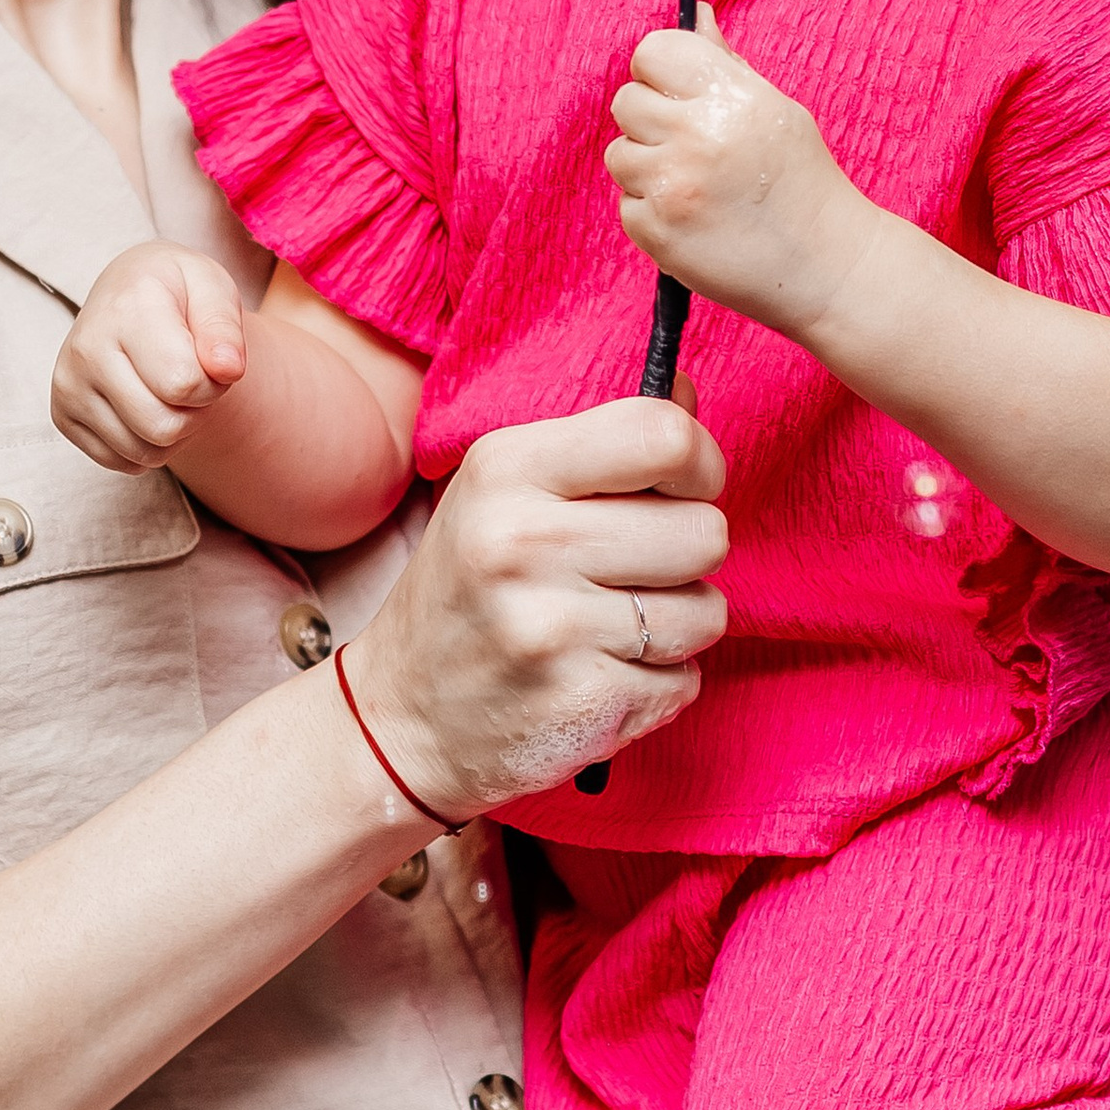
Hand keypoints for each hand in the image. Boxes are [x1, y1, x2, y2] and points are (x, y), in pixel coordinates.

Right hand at [51, 241, 248, 473]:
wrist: (126, 289)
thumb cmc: (176, 290)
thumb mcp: (212, 286)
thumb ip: (225, 327)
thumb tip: (228, 370)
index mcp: (126, 311)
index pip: (184, 384)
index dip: (213, 383)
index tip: (208, 358)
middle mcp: (86, 350)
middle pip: (163, 427)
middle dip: (195, 413)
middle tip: (192, 380)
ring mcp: (68, 386)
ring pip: (143, 452)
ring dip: (173, 432)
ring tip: (169, 390)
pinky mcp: (62, 416)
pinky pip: (121, 463)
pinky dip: (147, 446)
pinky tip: (146, 405)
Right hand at [338, 400, 728, 824]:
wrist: (402, 716)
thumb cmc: (469, 590)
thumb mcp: (505, 492)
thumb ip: (599, 442)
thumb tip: (686, 393)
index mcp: (507, 469)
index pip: (663, 435)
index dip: (699, 462)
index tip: (682, 487)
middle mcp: (524, 542)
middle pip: (704, 531)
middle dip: (686, 556)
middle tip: (626, 572)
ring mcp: (551, 628)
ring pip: (706, 611)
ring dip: (676, 625)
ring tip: (609, 628)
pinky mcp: (581, 701)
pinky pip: (686, 681)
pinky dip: (657, 684)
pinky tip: (598, 675)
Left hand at [605, 6, 873, 338]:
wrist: (828, 267)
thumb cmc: (803, 183)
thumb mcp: (774, 109)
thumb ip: (724, 63)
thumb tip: (695, 13)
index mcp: (729, 95)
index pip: (652, 51)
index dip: (660, 71)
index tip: (677, 92)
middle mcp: (695, 136)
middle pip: (626, 102)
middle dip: (651, 121)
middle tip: (693, 146)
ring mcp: (671, 186)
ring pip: (620, 155)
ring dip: (648, 168)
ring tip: (697, 186)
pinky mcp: (656, 231)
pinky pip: (627, 205)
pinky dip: (653, 213)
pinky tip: (696, 220)